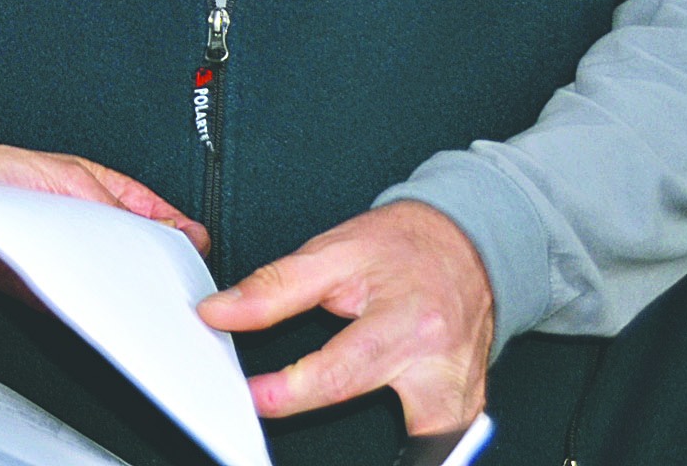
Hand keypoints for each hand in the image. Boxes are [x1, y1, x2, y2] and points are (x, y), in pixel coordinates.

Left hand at [0, 144, 209, 300]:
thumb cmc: (6, 173)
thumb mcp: (69, 178)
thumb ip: (114, 207)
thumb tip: (167, 231)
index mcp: (117, 198)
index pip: (168, 225)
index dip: (186, 245)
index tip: (195, 262)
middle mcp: (104, 233)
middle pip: (149, 263)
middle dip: (163, 278)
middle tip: (175, 293)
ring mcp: (82, 264)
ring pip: (120, 290)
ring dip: (132, 300)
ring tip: (142, 306)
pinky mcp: (57, 292)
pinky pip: (85, 310)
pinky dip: (97, 317)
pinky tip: (105, 317)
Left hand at [197, 201, 493, 434]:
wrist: (461, 240)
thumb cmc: (399, 245)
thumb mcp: (331, 252)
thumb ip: (273, 288)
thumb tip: (220, 312)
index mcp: (405, 321)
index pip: (340, 372)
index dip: (290, 392)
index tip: (254, 398)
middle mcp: (440, 362)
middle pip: (392, 419)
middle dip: (346, 440)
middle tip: (294, 421)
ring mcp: (460, 389)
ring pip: (430, 442)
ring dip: (395, 450)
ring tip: (352, 450)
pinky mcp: (467, 405)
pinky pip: (442, 438)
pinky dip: (417, 447)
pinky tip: (391, 447)